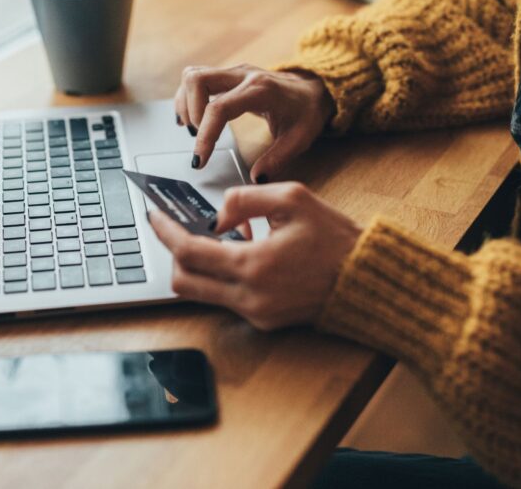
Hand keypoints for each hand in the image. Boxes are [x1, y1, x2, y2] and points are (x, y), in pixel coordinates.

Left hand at [149, 182, 361, 330]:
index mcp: (253, 266)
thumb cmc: (335, 238)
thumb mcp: (292, 199)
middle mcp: (249, 297)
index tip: (154, 216)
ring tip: (219, 238)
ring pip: (201, 293)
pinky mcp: (264, 321)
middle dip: (174, 253)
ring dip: (199, 265)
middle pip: (183, 281)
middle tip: (178, 228)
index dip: (165, 232)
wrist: (366, 280)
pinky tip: (242, 254)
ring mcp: (255, 314)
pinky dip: (222, 276)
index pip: (188, 252)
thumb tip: (216, 217)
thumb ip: (244, 199)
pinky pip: (225, 299)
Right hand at [174, 64, 334, 181]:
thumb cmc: (306, 112)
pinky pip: (197, 78)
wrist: (313, 89)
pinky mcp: (227, 75)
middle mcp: (243, 75)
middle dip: (190, 112)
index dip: (205, 135)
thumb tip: (256, 178)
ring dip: (185, 103)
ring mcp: (234, 72)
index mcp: (261, 91)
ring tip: (194, 129)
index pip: (219, 108)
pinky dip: (187, 98)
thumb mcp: (300, 139)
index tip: (200, 160)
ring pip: (193, 76)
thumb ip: (277, 159)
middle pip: (197, 80)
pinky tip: (192, 118)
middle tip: (198, 137)